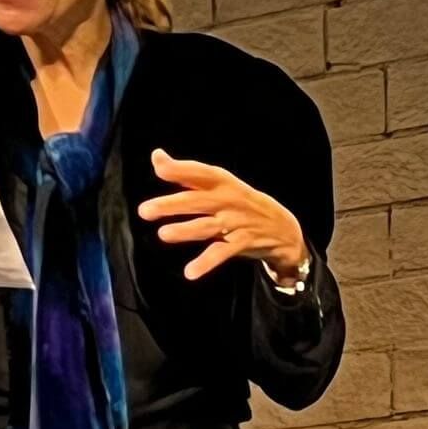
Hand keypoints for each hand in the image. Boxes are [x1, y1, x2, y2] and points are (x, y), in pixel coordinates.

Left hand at [136, 149, 306, 283]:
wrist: (283, 227)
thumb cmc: (241, 202)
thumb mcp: (219, 183)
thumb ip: (186, 173)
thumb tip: (156, 156)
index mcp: (222, 182)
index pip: (199, 172)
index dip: (180, 169)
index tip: (159, 166)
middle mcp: (228, 200)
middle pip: (197, 201)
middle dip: (171, 205)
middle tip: (145, 211)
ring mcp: (235, 222)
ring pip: (206, 226)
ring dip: (185, 231)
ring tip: (163, 235)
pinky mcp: (242, 243)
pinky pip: (222, 253)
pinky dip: (206, 263)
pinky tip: (190, 272)